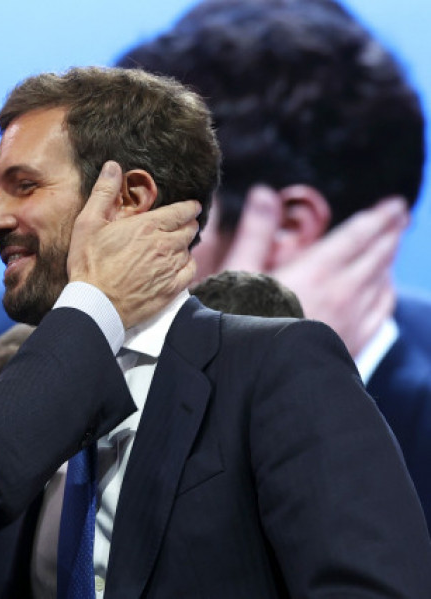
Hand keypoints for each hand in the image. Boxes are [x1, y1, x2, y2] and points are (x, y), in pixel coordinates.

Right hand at [67, 161, 200, 327]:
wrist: (95, 305)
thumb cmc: (88, 264)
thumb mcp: (88, 223)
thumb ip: (104, 193)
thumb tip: (113, 166)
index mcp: (148, 226)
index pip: (182, 210)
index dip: (188, 207)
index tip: (190, 207)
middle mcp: (165, 245)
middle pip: (190, 229)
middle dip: (187, 224)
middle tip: (180, 225)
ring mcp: (170, 268)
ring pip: (189, 250)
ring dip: (183, 246)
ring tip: (172, 247)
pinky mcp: (171, 289)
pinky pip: (190, 271)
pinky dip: (186, 265)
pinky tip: (175, 266)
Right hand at [218, 186, 407, 355]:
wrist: (257, 373)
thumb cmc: (239, 320)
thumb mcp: (239, 271)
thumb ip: (256, 231)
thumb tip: (263, 193)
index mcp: (316, 269)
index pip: (358, 235)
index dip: (379, 217)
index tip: (394, 205)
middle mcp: (342, 292)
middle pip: (377, 255)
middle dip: (390, 233)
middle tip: (400, 216)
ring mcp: (352, 320)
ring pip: (382, 282)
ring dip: (389, 260)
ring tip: (391, 247)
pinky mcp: (352, 343)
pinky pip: (382, 311)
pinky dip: (387, 292)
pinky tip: (384, 289)